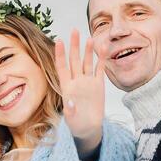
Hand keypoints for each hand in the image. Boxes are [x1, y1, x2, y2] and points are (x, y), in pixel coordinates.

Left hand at [55, 30, 105, 157]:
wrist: (89, 130)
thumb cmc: (77, 126)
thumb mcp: (71, 120)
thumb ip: (70, 111)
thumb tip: (69, 102)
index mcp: (66, 88)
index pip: (62, 67)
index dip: (60, 54)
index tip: (58, 41)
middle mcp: (76, 82)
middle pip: (74, 60)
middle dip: (74, 46)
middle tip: (74, 31)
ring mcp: (87, 82)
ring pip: (87, 63)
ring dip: (88, 50)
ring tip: (89, 37)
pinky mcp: (98, 86)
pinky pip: (99, 70)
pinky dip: (101, 60)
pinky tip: (102, 49)